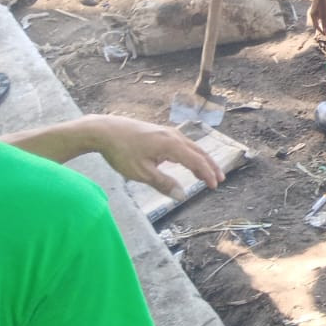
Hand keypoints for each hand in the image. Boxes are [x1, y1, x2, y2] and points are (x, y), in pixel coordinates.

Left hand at [85, 115, 223, 199]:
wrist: (105, 130)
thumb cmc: (122, 152)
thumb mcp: (141, 172)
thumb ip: (163, 183)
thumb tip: (182, 195)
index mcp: (171, 145)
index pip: (196, 161)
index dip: (207, 174)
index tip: (214, 187)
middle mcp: (174, 136)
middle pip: (199, 152)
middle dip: (210, 166)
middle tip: (220, 179)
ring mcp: (168, 132)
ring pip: (192, 147)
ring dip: (201, 160)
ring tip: (207, 172)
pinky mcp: (161, 132)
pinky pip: (183, 144)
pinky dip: (191, 154)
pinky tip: (187, 161)